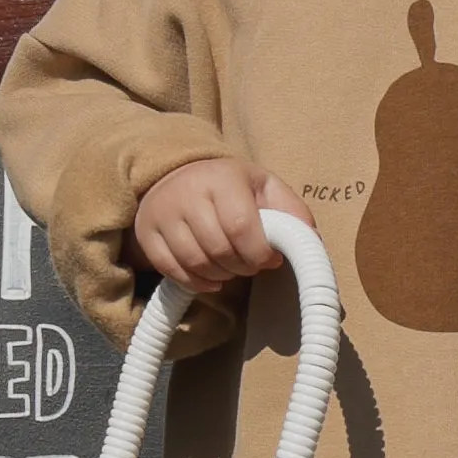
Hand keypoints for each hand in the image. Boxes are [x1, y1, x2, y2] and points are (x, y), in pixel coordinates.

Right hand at [131, 156, 289, 292]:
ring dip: (221, 276)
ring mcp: (162, 215)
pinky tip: (211, 276)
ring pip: (196, 263)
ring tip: (232, 268)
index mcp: (221, 178)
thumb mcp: (263, 186)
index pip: (240, 225)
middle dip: (243, 267)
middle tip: (251, 264)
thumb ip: (291, 210)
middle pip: (219, 250)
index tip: (269, 259)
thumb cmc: (227, 185)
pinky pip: (173, 272)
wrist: (172, 174)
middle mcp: (187, 194)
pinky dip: (197, 282)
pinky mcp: (147, 235)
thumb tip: (311, 240)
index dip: (259, 252)